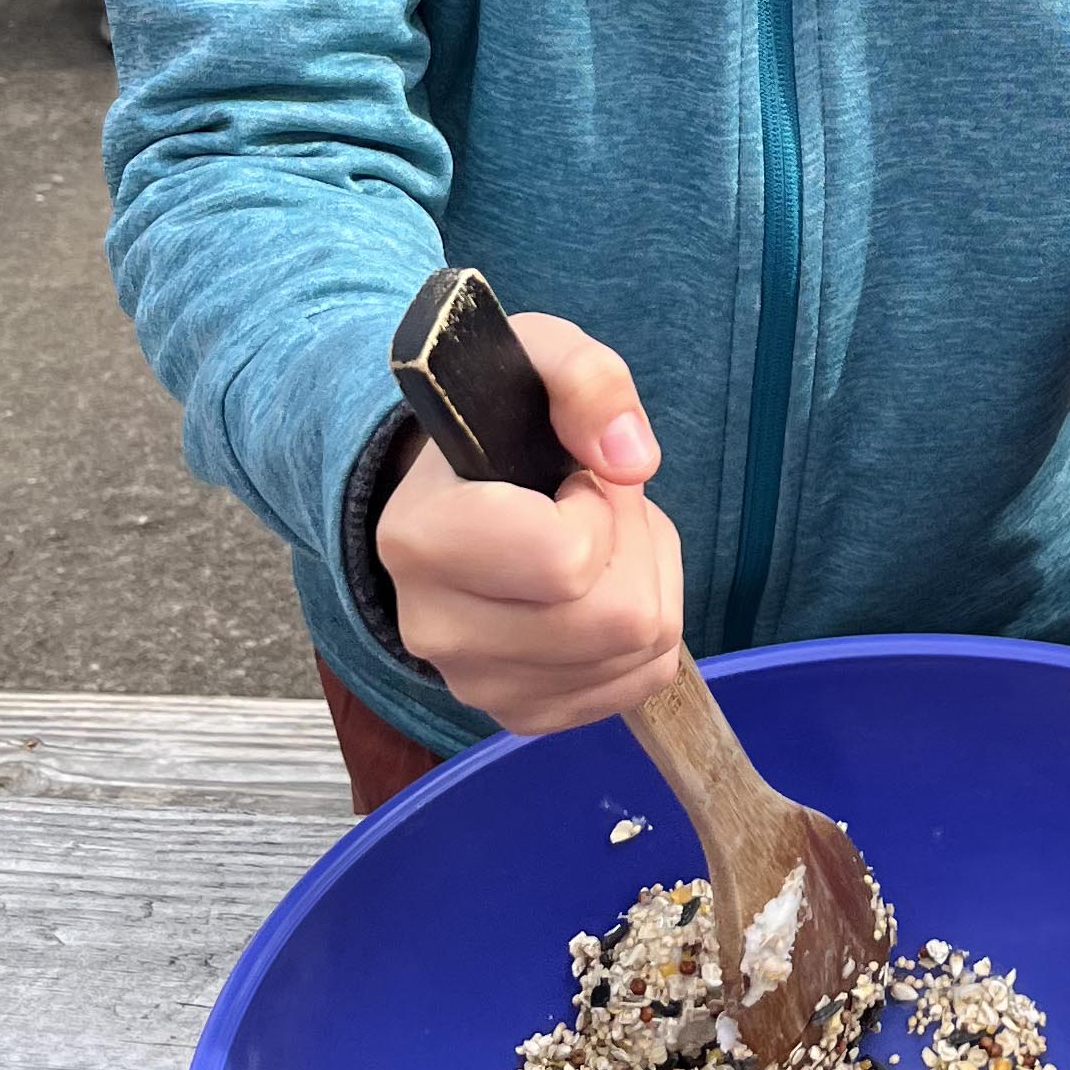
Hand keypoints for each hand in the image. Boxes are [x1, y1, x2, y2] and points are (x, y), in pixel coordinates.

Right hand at [376, 311, 683, 735]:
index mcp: (422, 538)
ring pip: (638, 653)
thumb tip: (633, 460)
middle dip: (637, 547)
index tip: (574, 478)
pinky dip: (643, 633)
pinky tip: (598, 588)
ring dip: (647, 584)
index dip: (601, 507)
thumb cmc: (499, 421)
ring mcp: (477, 683)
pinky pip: (636, 684)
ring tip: (597, 542)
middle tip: (598, 508)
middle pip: (618, 619)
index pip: (567, 561)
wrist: (456, 490)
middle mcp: (436, 629)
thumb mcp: (537, 355)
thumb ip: (587, 380)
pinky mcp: (521, 713)